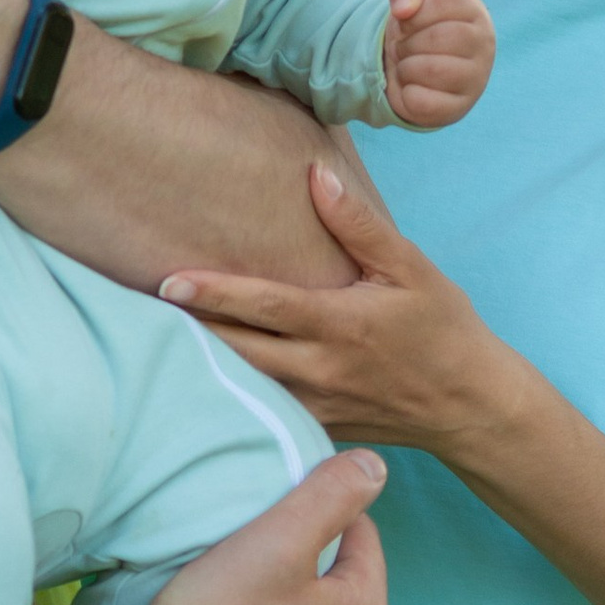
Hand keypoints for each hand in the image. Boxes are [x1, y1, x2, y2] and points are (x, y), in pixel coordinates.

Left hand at [159, 162, 529, 461]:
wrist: (471, 407)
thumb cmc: (443, 328)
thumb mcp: (411, 267)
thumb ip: (360, 225)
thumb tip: (315, 176)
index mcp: (341, 324)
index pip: (266, 306)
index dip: (215, 292)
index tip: (167, 280)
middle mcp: (321, 369)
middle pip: (237, 350)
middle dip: (186, 329)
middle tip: (132, 306)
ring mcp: (315, 405)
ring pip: (242, 385)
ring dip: (199, 363)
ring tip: (149, 339)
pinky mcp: (315, 428)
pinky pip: (260, 411)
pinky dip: (227, 392)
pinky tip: (196, 377)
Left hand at [382, 0, 494, 128]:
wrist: (415, 65)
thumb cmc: (418, 26)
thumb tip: (403, 9)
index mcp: (475, 11)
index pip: (443, 2)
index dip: (414, 12)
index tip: (408, 21)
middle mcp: (484, 44)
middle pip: (438, 38)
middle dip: (408, 42)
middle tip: (406, 46)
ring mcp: (476, 79)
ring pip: (431, 71)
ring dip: (406, 67)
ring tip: (410, 65)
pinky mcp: (459, 108)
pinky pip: (422, 102)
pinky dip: (407, 94)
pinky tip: (414, 87)